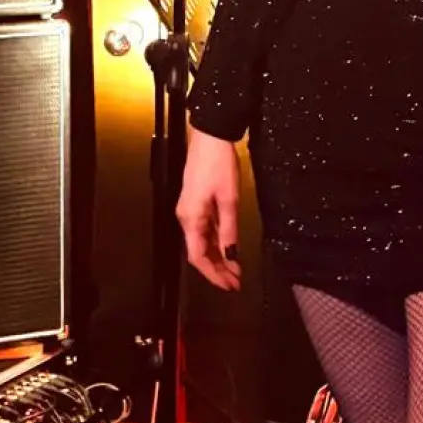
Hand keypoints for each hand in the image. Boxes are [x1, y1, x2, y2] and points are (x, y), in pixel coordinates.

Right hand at [177, 129, 241, 290]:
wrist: (211, 138)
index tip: (229, 285)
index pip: (198, 257)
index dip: (213, 274)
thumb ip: (229, 230)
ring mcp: (191, 210)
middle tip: (236, 281)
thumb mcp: (229, 200)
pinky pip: (205, 229)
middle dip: (217, 269)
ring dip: (218, 257)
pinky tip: (228, 247)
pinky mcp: (197, 202)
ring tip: (235, 269)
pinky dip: (217, 241)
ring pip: (203, 241)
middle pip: (199, 252)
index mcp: (191, 219)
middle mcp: (187, 217)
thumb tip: (231, 255)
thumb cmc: (218, 165)